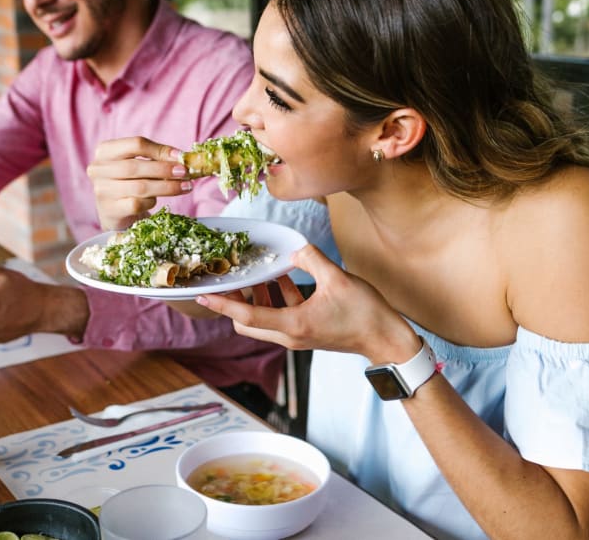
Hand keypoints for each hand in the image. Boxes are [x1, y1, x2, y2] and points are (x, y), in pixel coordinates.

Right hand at [87, 136, 191, 230]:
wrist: (114, 211)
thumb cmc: (130, 182)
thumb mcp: (138, 164)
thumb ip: (156, 158)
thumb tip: (182, 158)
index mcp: (105, 151)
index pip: (136, 144)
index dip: (160, 150)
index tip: (180, 156)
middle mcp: (98, 169)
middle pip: (136, 166)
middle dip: (164, 169)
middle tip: (185, 172)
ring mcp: (102, 190)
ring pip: (139, 187)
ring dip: (166, 187)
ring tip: (185, 187)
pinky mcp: (109, 210)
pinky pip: (137, 204)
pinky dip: (151, 202)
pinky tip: (156, 201)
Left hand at [197, 244, 418, 359]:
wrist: (386, 340)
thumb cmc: (365, 314)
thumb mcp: (337, 279)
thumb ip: (311, 259)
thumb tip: (294, 249)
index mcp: (293, 325)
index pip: (246, 316)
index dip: (223, 303)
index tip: (203, 294)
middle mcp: (289, 335)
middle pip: (247, 322)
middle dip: (235, 300)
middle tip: (232, 276)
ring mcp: (297, 335)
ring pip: (262, 319)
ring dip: (257, 297)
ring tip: (258, 272)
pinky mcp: (306, 331)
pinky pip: (280, 314)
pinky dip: (276, 297)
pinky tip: (282, 276)